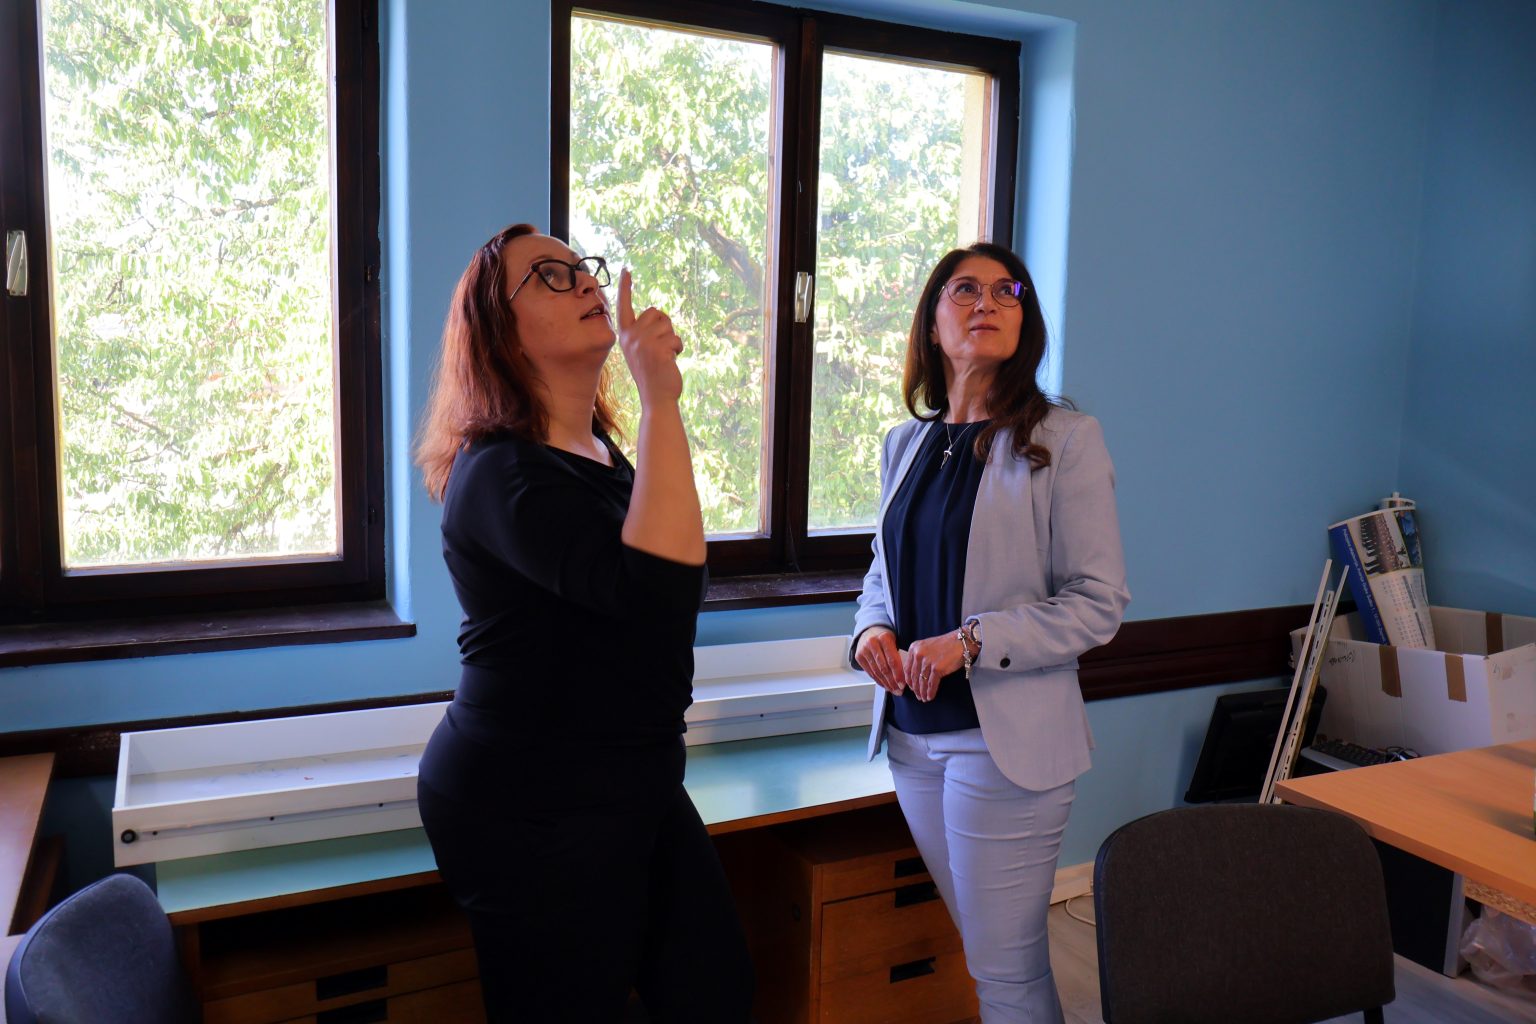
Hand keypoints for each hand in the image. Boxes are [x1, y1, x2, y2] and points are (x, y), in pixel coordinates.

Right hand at [616, 268, 683, 405]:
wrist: (656, 399)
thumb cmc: (652, 375)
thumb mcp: (640, 351)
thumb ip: (643, 333)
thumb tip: (656, 313)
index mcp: (625, 336)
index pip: (624, 307)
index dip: (625, 288)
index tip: (626, 269)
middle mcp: (631, 337)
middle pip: (655, 312)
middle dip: (664, 326)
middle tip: (660, 348)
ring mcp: (644, 343)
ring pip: (668, 324)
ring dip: (672, 339)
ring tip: (665, 356)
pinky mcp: (658, 349)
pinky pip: (676, 339)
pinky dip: (678, 349)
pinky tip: (671, 362)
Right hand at [854, 626, 904, 695]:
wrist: (869, 632)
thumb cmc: (885, 639)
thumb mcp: (894, 642)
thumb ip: (899, 655)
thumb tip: (905, 676)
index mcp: (884, 637)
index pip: (892, 660)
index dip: (898, 674)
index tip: (903, 684)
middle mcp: (872, 643)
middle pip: (884, 668)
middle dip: (892, 681)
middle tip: (899, 690)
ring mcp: (864, 650)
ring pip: (876, 672)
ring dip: (886, 684)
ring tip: (893, 690)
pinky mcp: (858, 656)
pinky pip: (870, 672)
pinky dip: (878, 681)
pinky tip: (885, 686)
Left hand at [905, 631, 966, 701]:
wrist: (962, 642)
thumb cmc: (947, 645)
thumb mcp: (927, 646)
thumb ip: (919, 657)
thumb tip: (915, 674)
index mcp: (914, 648)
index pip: (907, 668)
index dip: (908, 681)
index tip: (911, 688)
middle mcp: (918, 654)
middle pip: (914, 676)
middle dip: (915, 689)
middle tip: (917, 696)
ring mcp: (927, 661)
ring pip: (922, 681)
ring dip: (922, 692)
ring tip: (923, 698)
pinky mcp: (937, 668)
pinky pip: (931, 684)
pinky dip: (930, 692)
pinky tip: (930, 697)